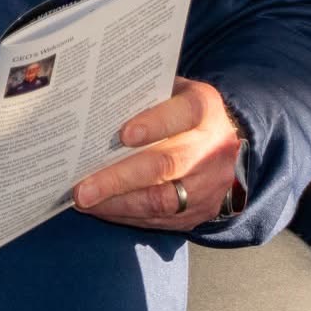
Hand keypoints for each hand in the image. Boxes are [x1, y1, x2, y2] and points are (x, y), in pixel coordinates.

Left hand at [71, 77, 243, 230]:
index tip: (123, 135)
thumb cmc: (182, 113)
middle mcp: (211, 148)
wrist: (226, 147)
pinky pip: (161, 219)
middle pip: (166, 165)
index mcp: (204, 109)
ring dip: (118, 204)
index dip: (154, 124)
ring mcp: (208, 184)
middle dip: (119, 179)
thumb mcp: (173, 92)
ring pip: (162, 200)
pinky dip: (127, 215)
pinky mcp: (200, 210)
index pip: (182, 115)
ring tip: (84, 202)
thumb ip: (143, 95)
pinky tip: (102, 209)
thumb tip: (96, 105)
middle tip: (83, 189)